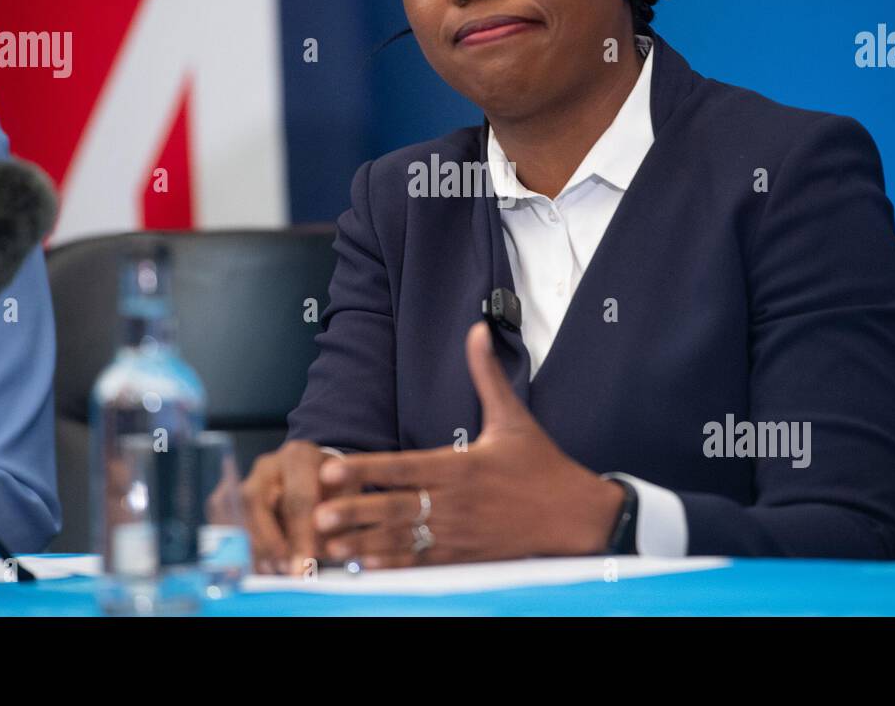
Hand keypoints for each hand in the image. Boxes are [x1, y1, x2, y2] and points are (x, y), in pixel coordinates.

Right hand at [237, 439, 356, 574]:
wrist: (317, 475)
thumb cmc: (333, 489)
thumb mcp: (346, 498)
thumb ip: (335, 520)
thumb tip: (318, 549)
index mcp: (300, 457)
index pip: (297, 498)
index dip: (299, 535)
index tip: (304, 565)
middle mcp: (268, 464)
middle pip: (255, 502)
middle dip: (267, 543)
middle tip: (282, 570)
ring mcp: (245, 478)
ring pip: (235, 512)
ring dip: (249, 547)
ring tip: (268, 572)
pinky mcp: (229, 494)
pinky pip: (222, 519)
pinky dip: (233, 543)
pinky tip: (252, 564)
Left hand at [311, 322, 624, 567]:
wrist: (575, 515)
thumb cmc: (541, 465)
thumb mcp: (513, 417)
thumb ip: (486, 374)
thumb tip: (477, 328)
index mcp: (462, 466)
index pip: (403, 467)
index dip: (367, 470)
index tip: (333, 471)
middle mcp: (456, 501)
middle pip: (396, 507)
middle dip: (356, 511)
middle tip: (318, 514)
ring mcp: (459, 533)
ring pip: (404, 538)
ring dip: (365, 542)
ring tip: (329, 546)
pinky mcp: (466, 556)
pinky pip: (424, 562)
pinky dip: (395, 565)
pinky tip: (368, 565)